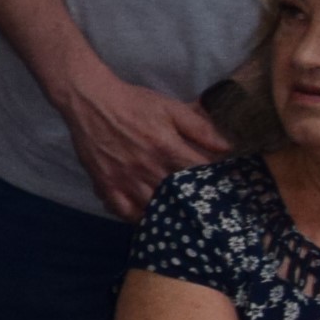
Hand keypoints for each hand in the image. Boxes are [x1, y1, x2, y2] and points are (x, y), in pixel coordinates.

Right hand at [59, 60, 226, 218]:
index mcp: (167, 148)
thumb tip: (228, 147)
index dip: (211, 179)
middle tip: (201, 204)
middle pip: (178, 195)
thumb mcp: (171, 108)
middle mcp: (147, 167)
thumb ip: (200, 127)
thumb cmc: (134, 103)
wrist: (91, 102)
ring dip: (167, 211)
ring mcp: (125, 179)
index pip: (198, 173)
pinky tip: (146, 215)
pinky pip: (123, 211)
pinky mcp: (106, 184)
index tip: (217, 182)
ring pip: (153, 207)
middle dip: (192, 199)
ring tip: (178, 213)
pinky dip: (136, 217)